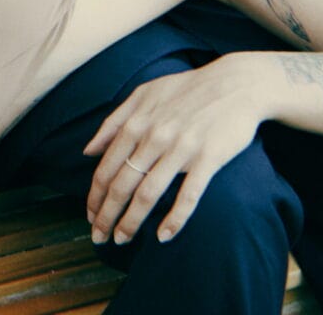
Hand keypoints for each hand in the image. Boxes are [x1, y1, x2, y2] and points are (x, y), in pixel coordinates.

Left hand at [83, 53, 273, 246]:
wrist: (235, 83)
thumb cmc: (186, 89)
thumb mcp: (144, 94)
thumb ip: (114, 121)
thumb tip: (87, 150)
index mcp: (137, 121)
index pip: (107, 167)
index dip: (95, 196)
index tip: (90, 216)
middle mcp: (155, 136)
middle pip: (122, 184)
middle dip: (106, 215)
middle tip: (98, 237)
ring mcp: (181, 148)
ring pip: (148, 194)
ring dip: (131, 222)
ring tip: (122, 239)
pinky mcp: (208, 158)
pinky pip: (188, 196)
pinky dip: (174, 219)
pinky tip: (163, 236)